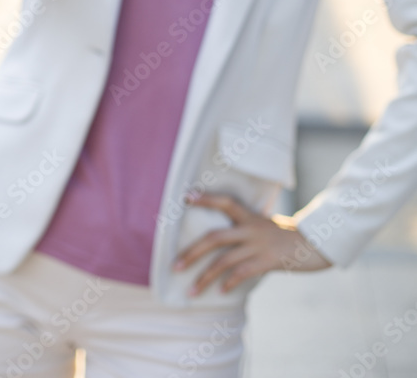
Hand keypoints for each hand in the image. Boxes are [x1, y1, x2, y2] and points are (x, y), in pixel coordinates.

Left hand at [172, 192, 332, 295]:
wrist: (316, 244)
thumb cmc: (288, 235)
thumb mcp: (266, 224)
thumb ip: (247, 227)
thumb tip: (227, 235)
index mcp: (250, 216)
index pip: (224, 202)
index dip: (206, 199)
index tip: (186, 197)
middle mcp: (251, 228)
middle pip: (214, 238)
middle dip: (191, 252)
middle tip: (174, 265)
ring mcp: (259, 246)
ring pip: (224, 261)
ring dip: (204, 277)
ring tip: (190, 291)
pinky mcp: (267, 262)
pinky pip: (242, 273)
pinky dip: (229, 283)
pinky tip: (220, 292)